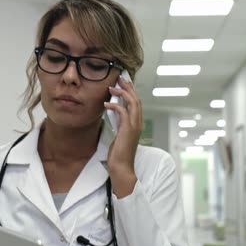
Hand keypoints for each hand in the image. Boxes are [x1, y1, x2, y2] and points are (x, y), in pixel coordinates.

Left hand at [103, 75, 141, 197]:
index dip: (131, 91)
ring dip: (122, 93)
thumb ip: (119, 123)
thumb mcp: (119, 135)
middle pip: (136, 99)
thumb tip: (113, 112)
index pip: (136, 103)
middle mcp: (138, 123)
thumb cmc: (118, 154)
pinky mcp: (128, 130)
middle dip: (128, 87)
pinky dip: (115, 106)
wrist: (122, 168)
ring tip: (112, 88)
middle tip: (119, 78)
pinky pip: (123, 113)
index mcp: (136, 124)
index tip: (123, 83)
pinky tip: (106, 103)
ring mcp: (134, 127)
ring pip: (133, 103)